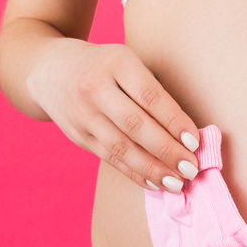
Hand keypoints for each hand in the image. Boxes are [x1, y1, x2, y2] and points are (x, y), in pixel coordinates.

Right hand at [27, 39, 200, 191]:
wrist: (50, 69)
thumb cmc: (106, 67)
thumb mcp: (128, 64)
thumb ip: (152, 92)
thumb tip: (187, 134)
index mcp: (116, 63)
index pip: (150, 97)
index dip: (175, 122)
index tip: (195, 142)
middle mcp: (95, 88)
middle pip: (135, 125)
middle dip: (167, 150)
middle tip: (191, 168)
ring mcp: (83, 113)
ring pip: (121, 147)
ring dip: (152, 169)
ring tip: (177, 183)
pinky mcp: (77, 135)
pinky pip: (109, 158)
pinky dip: (134, 173)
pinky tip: (154, 183)